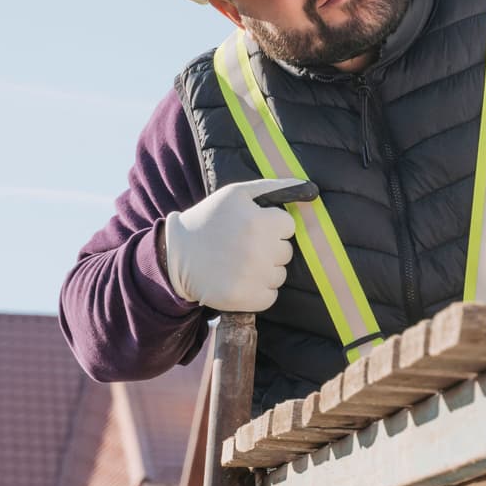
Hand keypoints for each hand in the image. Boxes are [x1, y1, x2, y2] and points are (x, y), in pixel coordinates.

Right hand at [163, 178, 309, 311]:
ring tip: (239, 263)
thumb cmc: (209, 220)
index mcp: (258, 222)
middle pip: (286, 252)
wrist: (175, 255)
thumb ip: (274, 187)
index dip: (272, 226)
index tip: (252, 227)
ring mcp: (252, 277)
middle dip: (269, 248)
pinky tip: (240, 280)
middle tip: (243, 246)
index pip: (288, 227)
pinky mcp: (245, 299)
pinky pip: (270, 296)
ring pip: (280, 275)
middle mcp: (259, 250)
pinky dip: (259, 291)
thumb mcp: (237, 194)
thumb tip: (310, 188)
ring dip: (265, 270)